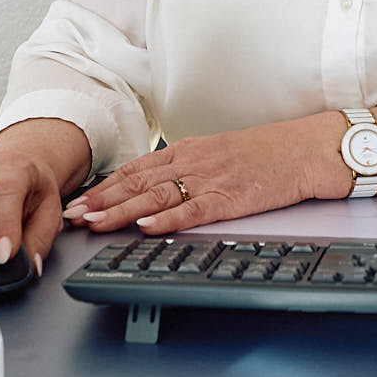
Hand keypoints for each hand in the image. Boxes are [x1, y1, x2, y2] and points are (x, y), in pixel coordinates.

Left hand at [65, 115, 339, 235]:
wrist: (304, 150)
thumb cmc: (266, 154)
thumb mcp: (219, 153)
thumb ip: (189, 167)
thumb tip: (159, 185)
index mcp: (189, 150)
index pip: (137, 169)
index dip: (105, 186)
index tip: (81, 199)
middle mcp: (193, 161)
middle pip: (137, 182)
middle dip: (101, 200)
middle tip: (72, 214)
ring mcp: (210, 179)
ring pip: (155, 196)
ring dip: (120, 211)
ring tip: (95, 221)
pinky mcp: (229, 198)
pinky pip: (191, 210)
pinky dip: (166, 219)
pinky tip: (146, 227)